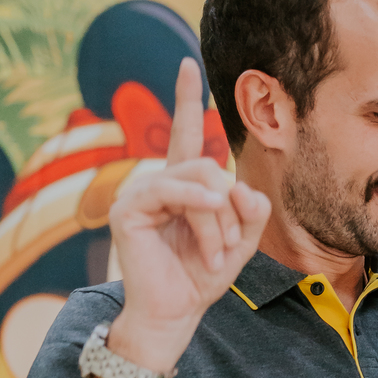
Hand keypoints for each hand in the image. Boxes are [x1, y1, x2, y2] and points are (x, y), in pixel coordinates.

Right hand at [108, 59, 270, 369]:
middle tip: (226, 248)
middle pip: (207, 165)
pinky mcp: (127, 210)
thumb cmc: (201, 277)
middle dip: (228, 208)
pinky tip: (205, 227)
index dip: (185, 99)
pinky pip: (170, 191)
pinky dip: (197, 208)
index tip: (188, 64)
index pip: (185, 134)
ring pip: (196, 180)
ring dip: (215, 221)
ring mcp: (139, 193)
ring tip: (214, 254)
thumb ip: (251, 209)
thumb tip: (240, 187)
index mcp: (182, 185)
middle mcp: (158, 183)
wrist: (175, 313)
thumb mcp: (240, 240)